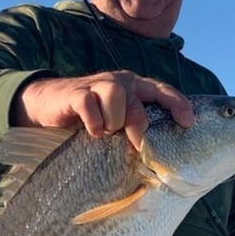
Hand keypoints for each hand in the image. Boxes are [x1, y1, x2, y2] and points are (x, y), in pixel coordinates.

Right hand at [13, 71, 193, 149]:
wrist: (47, 105)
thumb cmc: (88, 116)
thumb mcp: (115, 120)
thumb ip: (133, 126)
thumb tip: (153, 153)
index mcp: (134, 87)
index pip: (162, 90)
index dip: (177, 104)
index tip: (187, 122)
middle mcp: (119, 81)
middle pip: (137, 102)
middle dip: (136, 126)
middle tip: (132, 143)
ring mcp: (97, 84)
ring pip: (115, 97)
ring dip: (112, 121)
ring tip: (104, 132)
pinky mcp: (76, 93)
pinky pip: (90, 105)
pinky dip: (93, 122)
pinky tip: (90, 130)